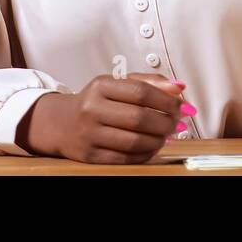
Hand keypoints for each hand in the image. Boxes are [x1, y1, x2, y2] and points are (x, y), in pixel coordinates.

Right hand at [20, 73, 189, 163]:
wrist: (60, 123)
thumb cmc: (96, 101)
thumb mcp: (117, 83)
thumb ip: (150, 82)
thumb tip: (179, 87)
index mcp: (101, 86)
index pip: (141, 92)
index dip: (167, 101)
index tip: (181, 106)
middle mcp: (92, 109)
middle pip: (139, 118)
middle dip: (166, 123)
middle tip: (177, 123)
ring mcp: (89, 134)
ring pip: (134, 141)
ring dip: (158, 140)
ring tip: (166, 136)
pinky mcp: (89, 155)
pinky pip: (125, 159)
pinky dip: (145, 154)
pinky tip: (152, 147)